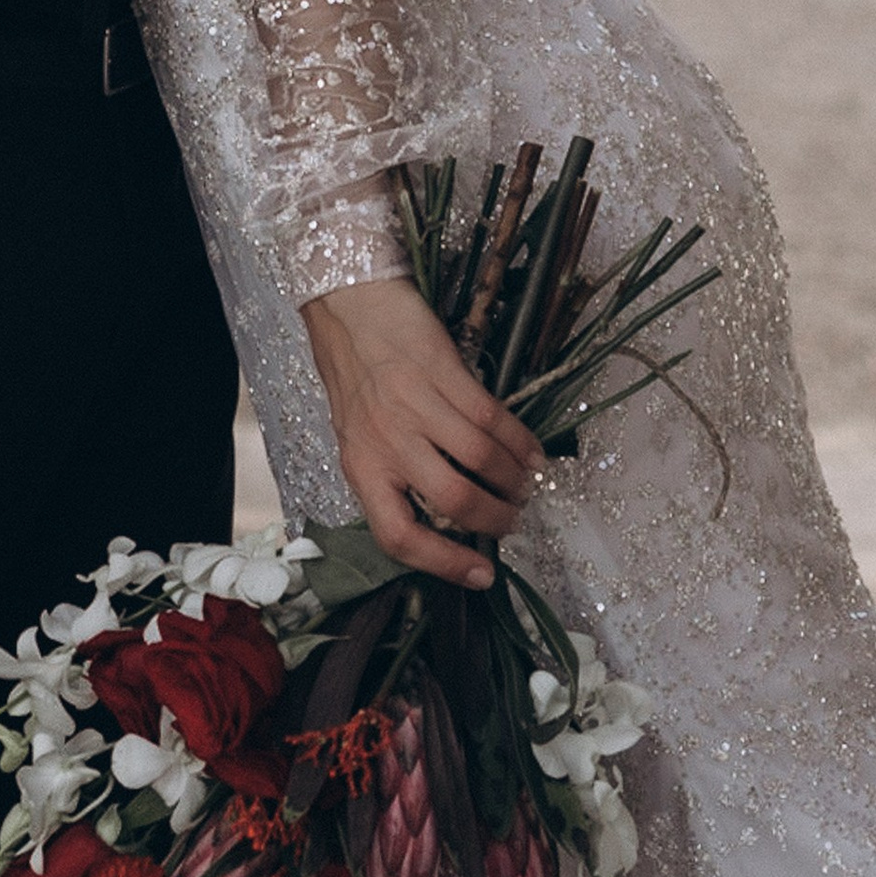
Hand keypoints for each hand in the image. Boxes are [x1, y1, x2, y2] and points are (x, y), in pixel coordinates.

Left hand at [300, 274, 542, 593]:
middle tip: (513, 518)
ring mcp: (413, 405)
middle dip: (494, 518)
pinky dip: (519, 441)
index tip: (481, 574)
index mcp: (360, 466)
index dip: (442, 564)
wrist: (345, 302)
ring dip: (513, 480)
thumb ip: (391, 473)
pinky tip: (530, 451)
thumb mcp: (358, 435)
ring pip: (479, 460)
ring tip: (525, 485)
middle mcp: (385, 441)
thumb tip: (446, 519)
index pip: (397, 535)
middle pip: (452, 500)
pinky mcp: (440, 370)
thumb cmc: (353, 372)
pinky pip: (490, 417)